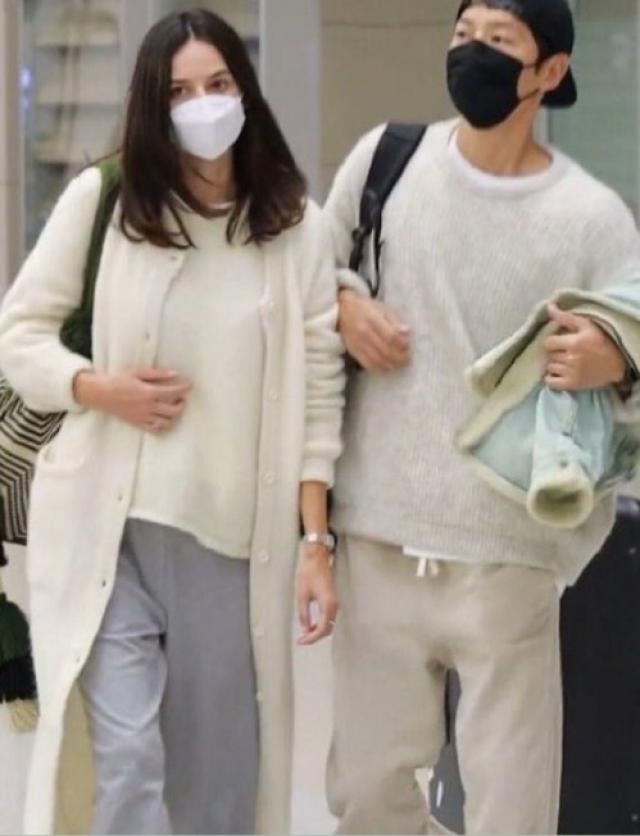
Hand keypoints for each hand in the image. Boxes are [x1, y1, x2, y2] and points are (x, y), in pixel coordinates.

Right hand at [73, 367, 192, 433]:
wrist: (101, 394)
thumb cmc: (118, 380)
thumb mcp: (137, 372)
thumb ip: (157, 374)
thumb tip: (175, 374)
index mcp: (148, 392)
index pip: (173, 392)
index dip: (184, 388)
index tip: (190, 385)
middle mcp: (148, 407)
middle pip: (174, 411)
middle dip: (181, 404)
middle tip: (181, 398)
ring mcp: (143, 417)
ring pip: (167, 422)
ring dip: (175, 416)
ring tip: (173, 408)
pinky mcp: (138, 424)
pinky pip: (155, 430)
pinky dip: (164, 426)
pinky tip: (164, 419)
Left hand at [295, 543, 337, 645]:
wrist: (316, 558)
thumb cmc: (309, 574)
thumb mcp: (302, 596)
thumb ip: (304, 615)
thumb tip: (305, 629)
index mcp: (328, 605)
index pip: (322, 629)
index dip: (312, 638)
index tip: (301, 641)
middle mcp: (334, 606)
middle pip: (328, 629)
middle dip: (315, 637)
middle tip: (302, 640)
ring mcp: (335, 603)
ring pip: (329, 624)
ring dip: (318, 631)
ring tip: (304, 634)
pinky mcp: (332, 600)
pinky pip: (328, 617)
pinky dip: (320, 624)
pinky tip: (311, 625)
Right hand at [338, 289, 410, 371]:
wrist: (342, 310)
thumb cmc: (366, 308)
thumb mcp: (382, 308)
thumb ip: (394, 320)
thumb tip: (406, 332)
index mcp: (373, 319)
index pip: (391, 336)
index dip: (402, 344)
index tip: (408, 346)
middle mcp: (364, 333)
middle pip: (385, 351)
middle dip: (399, 357)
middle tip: (406, 359)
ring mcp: (358, 344)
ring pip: (378, 360)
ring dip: (391, 364)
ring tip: (399, 364)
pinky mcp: (354, 351)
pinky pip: (368, 364)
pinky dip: (380, 368)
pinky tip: (387, 366)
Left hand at [544, 304, 626, 391]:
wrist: (617, 364)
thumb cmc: (602, 341)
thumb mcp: (587, 325)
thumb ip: (566, 317)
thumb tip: (549, 307)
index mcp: (575, 342)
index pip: (548, 343)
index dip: (553, 342)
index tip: (560, 342)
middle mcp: (571, 358)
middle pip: (549, 355)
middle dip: (555, 352)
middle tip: (564, 352)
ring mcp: (572, 372)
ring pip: (550, 367)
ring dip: (554, 365)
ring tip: (565, 362)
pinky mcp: (573, 384)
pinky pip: (551, 382)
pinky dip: (551, 378)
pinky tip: (559, 374)